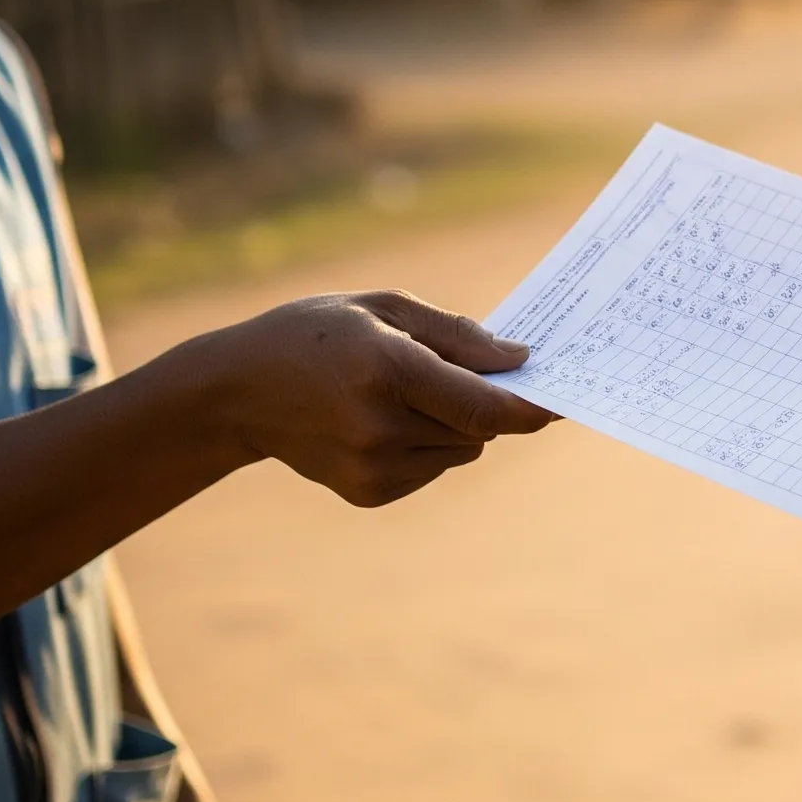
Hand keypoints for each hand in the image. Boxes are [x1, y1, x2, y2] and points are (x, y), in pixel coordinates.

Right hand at [204, 290, 555, 507]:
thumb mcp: (384, 307)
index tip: (564, 399)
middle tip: (467, 374)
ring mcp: (373, 468)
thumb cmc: (317, 334)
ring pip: (462, 451)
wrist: (238, 391)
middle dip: (487, 403)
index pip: (485, 407)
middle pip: (480, 429)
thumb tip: (519, 360)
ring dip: (456, 424)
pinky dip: (428, 445)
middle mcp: (382, 427)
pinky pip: (432, 468)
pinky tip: (382, 420)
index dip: (532, 408)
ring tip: (403, 392)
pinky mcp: (368, 493)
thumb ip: (458, 334)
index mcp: (389, 371)